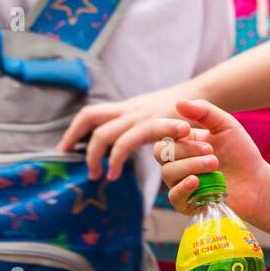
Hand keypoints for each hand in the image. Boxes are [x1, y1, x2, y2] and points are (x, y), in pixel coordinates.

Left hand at [57, 83, 190, 180]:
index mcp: (128, 108)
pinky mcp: (152, 124)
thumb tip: (120, 147)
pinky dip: (116, 158)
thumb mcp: (154, 117)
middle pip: (92, 116)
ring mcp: (140, 116)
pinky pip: (126, 141)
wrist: (205, 95)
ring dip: (93, 155)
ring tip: (96, 175)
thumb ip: (138, 128)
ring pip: (105, 132)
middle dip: (75, 137)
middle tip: (68, 157)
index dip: (75, 128)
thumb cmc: (182, 112)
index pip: (93, 112)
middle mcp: (130, 109)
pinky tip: (115, 173)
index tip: (64, 146)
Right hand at [150, 99, 269, 231]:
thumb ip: (204, 111)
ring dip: (192, 166)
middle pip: (161, 152)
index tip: (185, 129)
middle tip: (211, 150)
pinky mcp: (187, 202)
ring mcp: (180, 182)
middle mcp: (178, 160)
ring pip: (168, 172)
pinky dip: (184, 187)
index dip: (166, 128)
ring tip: (215, 164)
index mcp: (183, 140)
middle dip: (185, 149)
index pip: (159, 131)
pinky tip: (197, 181)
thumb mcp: (225, 125)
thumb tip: (178, 102)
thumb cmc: (240, 152)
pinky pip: (174, 196)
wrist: (256, 181)